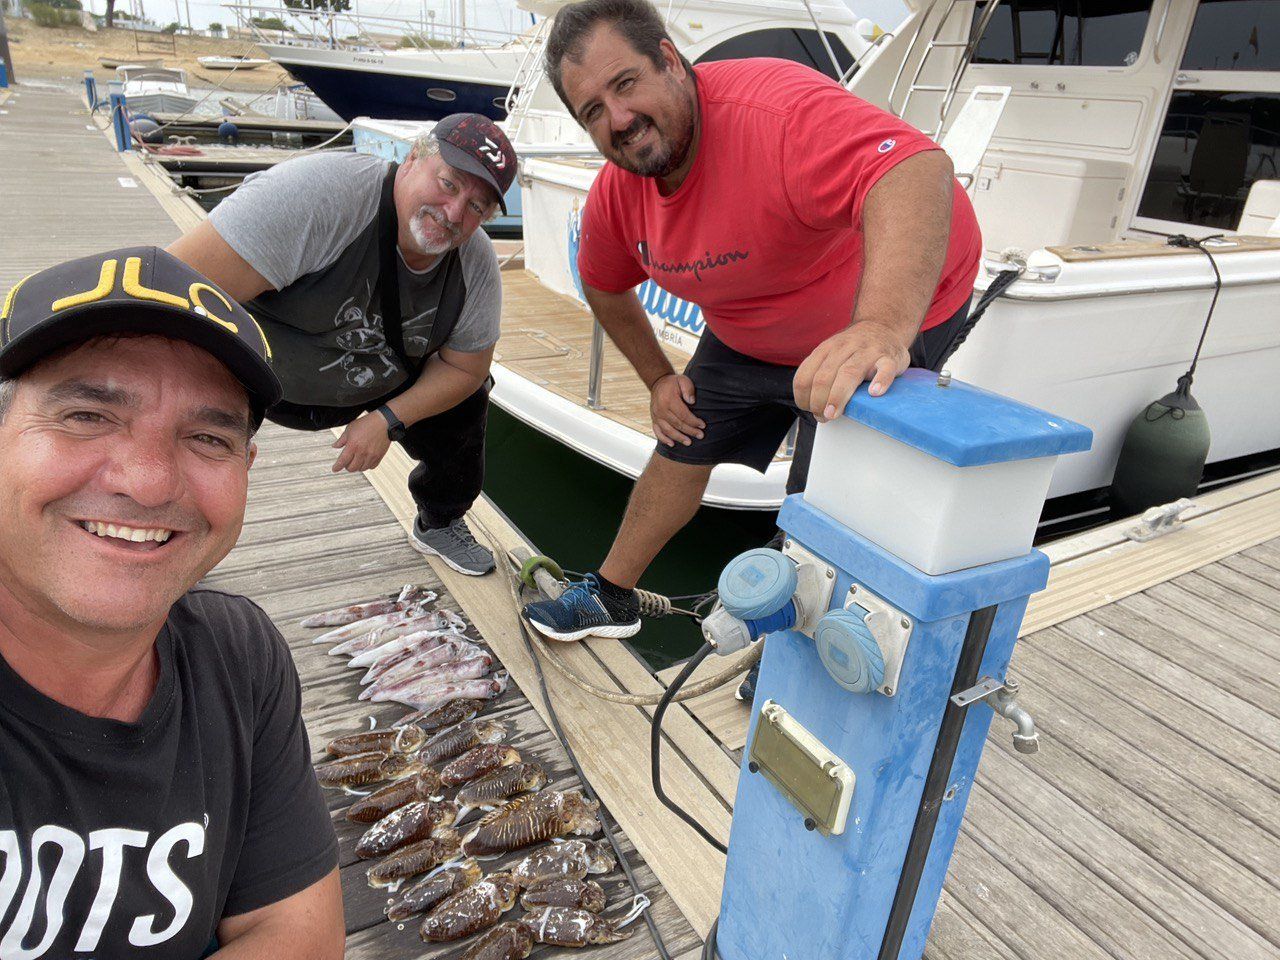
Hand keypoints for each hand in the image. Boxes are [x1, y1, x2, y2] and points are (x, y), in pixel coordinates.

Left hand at [331, 412, 392, 472]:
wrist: (383, 422)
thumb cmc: (367, 424)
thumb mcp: (350, 429)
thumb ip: (341, 439)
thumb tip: (335, 446)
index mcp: (353, 445)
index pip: (342, 461)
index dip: (337, 467)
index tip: (335, 469)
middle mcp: (362, 452)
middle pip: (352, 468)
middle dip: (347, 466)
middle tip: (347, 462)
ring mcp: (371, 455)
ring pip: (361, 469)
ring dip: (357, 466)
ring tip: (357, 460)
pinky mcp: (379, 456)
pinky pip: (371, 467)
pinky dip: (367, 465)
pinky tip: (365, 460)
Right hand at [650, 373, 704, 447]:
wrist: (658, 382)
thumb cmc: (673, 383)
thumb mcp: (683, 380)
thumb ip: (688, 389)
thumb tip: (691, 401)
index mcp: (668, 400)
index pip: (683, 414)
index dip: (693, 421)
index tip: (702, 425)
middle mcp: (660, 409)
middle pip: (677, 424)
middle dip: (690, 431)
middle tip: (700, 436)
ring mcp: (655, 415)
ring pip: (667, 430)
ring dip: (679, 438)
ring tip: (688, 442)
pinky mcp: (653, 419)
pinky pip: (657, 431)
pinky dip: (664, 439)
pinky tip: (672, 444)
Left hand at [793, 321, 910, 421]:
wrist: (883, 325)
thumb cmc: (855, 349)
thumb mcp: (832, 354)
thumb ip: (821, 374)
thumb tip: (813, 408)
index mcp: (826, 349)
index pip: (805, 375)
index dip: (802, 396)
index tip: (808, 409)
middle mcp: (844, 348)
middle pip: (824, 377)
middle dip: (818, 401)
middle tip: (823, 416)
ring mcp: (868, 351)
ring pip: (849, 373)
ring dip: (837, 396)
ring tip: (833, 414)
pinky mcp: (890, 357)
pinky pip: (885, 368)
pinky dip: (880, 381)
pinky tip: (874, 393)